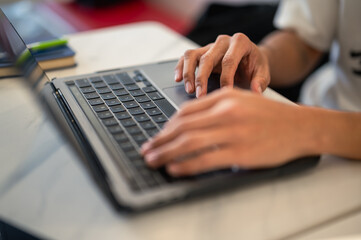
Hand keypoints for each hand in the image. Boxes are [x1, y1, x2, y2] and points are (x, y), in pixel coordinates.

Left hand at [141, 88, 314, 175]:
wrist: (300, 126)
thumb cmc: (270, 115)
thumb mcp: (242, 99)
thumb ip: (215, 106)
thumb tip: (188, 122)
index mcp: (224, 98)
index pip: (186, 111)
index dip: (167, 125)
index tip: (159, 135)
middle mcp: (226, 112)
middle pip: (182, 126)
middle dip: (160, 140)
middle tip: (147, 149)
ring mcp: (232, 132)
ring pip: (189, 143)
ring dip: (166, 153)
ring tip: (153, 160)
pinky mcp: (240, 153)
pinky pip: (205, 160)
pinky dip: (186, 165)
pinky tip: (175, 169)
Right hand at [174, 33, 269, 97]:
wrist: (251, 60)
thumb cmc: (255, 67)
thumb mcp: (263, 73)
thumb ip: (260, 82)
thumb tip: (255, 91)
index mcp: (240, 42)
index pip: (229, 60)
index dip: (226, 78)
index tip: (225, 94)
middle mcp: (223, 41)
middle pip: (207, 57)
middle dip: (202, 78)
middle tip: (200, 96)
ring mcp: (210, 45)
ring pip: (192, 55)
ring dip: (188, 73)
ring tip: (189, 90)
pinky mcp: (201, 52)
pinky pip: (186, 57)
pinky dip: (180, 67)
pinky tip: (178, 80)